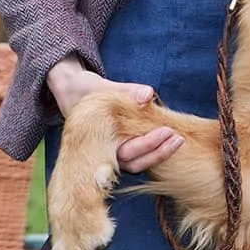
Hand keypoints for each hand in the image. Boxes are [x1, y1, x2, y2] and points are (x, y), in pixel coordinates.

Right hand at [46, 56, 184, 173]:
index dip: (147, 145)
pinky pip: (137, 156)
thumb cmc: (84, 90)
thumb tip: (149, 94)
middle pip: (133, 163)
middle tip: (177, 138)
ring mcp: (111, 153)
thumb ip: (125, 91)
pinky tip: (169, 139)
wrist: (72, 92)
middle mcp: (103, 153)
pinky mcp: (119, 148)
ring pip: (136, 163)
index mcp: (95, 142)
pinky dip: (153, 150)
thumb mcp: (100, 86)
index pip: (125, 153)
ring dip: (158, 154)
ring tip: (178, 140)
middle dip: (158, 152)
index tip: (167, 132)